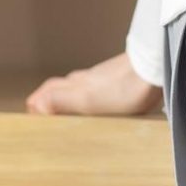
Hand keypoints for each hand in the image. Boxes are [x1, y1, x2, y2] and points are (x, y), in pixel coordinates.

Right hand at [26, 51, 160, 116]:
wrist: (152, 70)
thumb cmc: (122, 88)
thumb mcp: (87, 100)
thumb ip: (60, 102)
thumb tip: (36, 106)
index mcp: (74, 86)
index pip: (47, 92)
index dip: (37, 104)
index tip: (32, 116)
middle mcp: (84, 80)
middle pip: (59, 88)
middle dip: (48, 101)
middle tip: (44, 115)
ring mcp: (102, 78)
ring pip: (77, 87)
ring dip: (68, 99)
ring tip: (68, 113)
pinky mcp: (119, 80)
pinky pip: (97, 90)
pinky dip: (89, 99)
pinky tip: (99, 106)